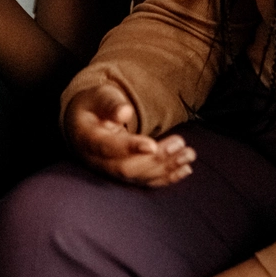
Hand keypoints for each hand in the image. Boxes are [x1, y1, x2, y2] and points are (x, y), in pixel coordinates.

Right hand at [64, 81, 194, 185]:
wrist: (86, 122)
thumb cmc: (94, 105)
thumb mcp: (99, 96)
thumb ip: (110, 104)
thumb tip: (124, 112)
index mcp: (88, 140)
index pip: (108, 148)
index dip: (130, 148)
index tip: (152, 145)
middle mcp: (97, 162)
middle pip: (127, 167)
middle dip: (156, 159)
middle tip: (181, 144)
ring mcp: (111, 172)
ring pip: (138, 176)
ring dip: (166, 168)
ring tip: (189, 154)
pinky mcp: (124, 175)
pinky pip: (145, 180)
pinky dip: (166, 177)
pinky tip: (185, 170)